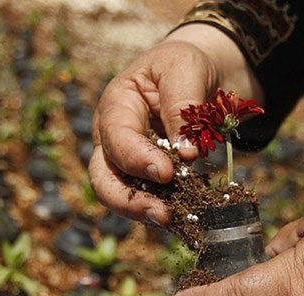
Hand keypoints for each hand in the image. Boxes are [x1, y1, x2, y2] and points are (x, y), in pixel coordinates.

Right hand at [89, 24, 262, 225]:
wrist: (199, 75)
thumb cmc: (184, 65)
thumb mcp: (185, 69)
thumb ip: (182, 107)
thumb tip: (185, 153)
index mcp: (116, 106)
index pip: (117, 138)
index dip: (137, 159)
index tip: (168, 173)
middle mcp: (113, 139)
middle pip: (104, 179)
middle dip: (129, 201)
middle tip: (163, 214)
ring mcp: (128, 162)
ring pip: (123, 196)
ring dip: (147, 213)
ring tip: (177, 222)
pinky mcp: (148, 178)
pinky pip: (150, 200)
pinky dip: (166, 212)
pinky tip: (187, 220)